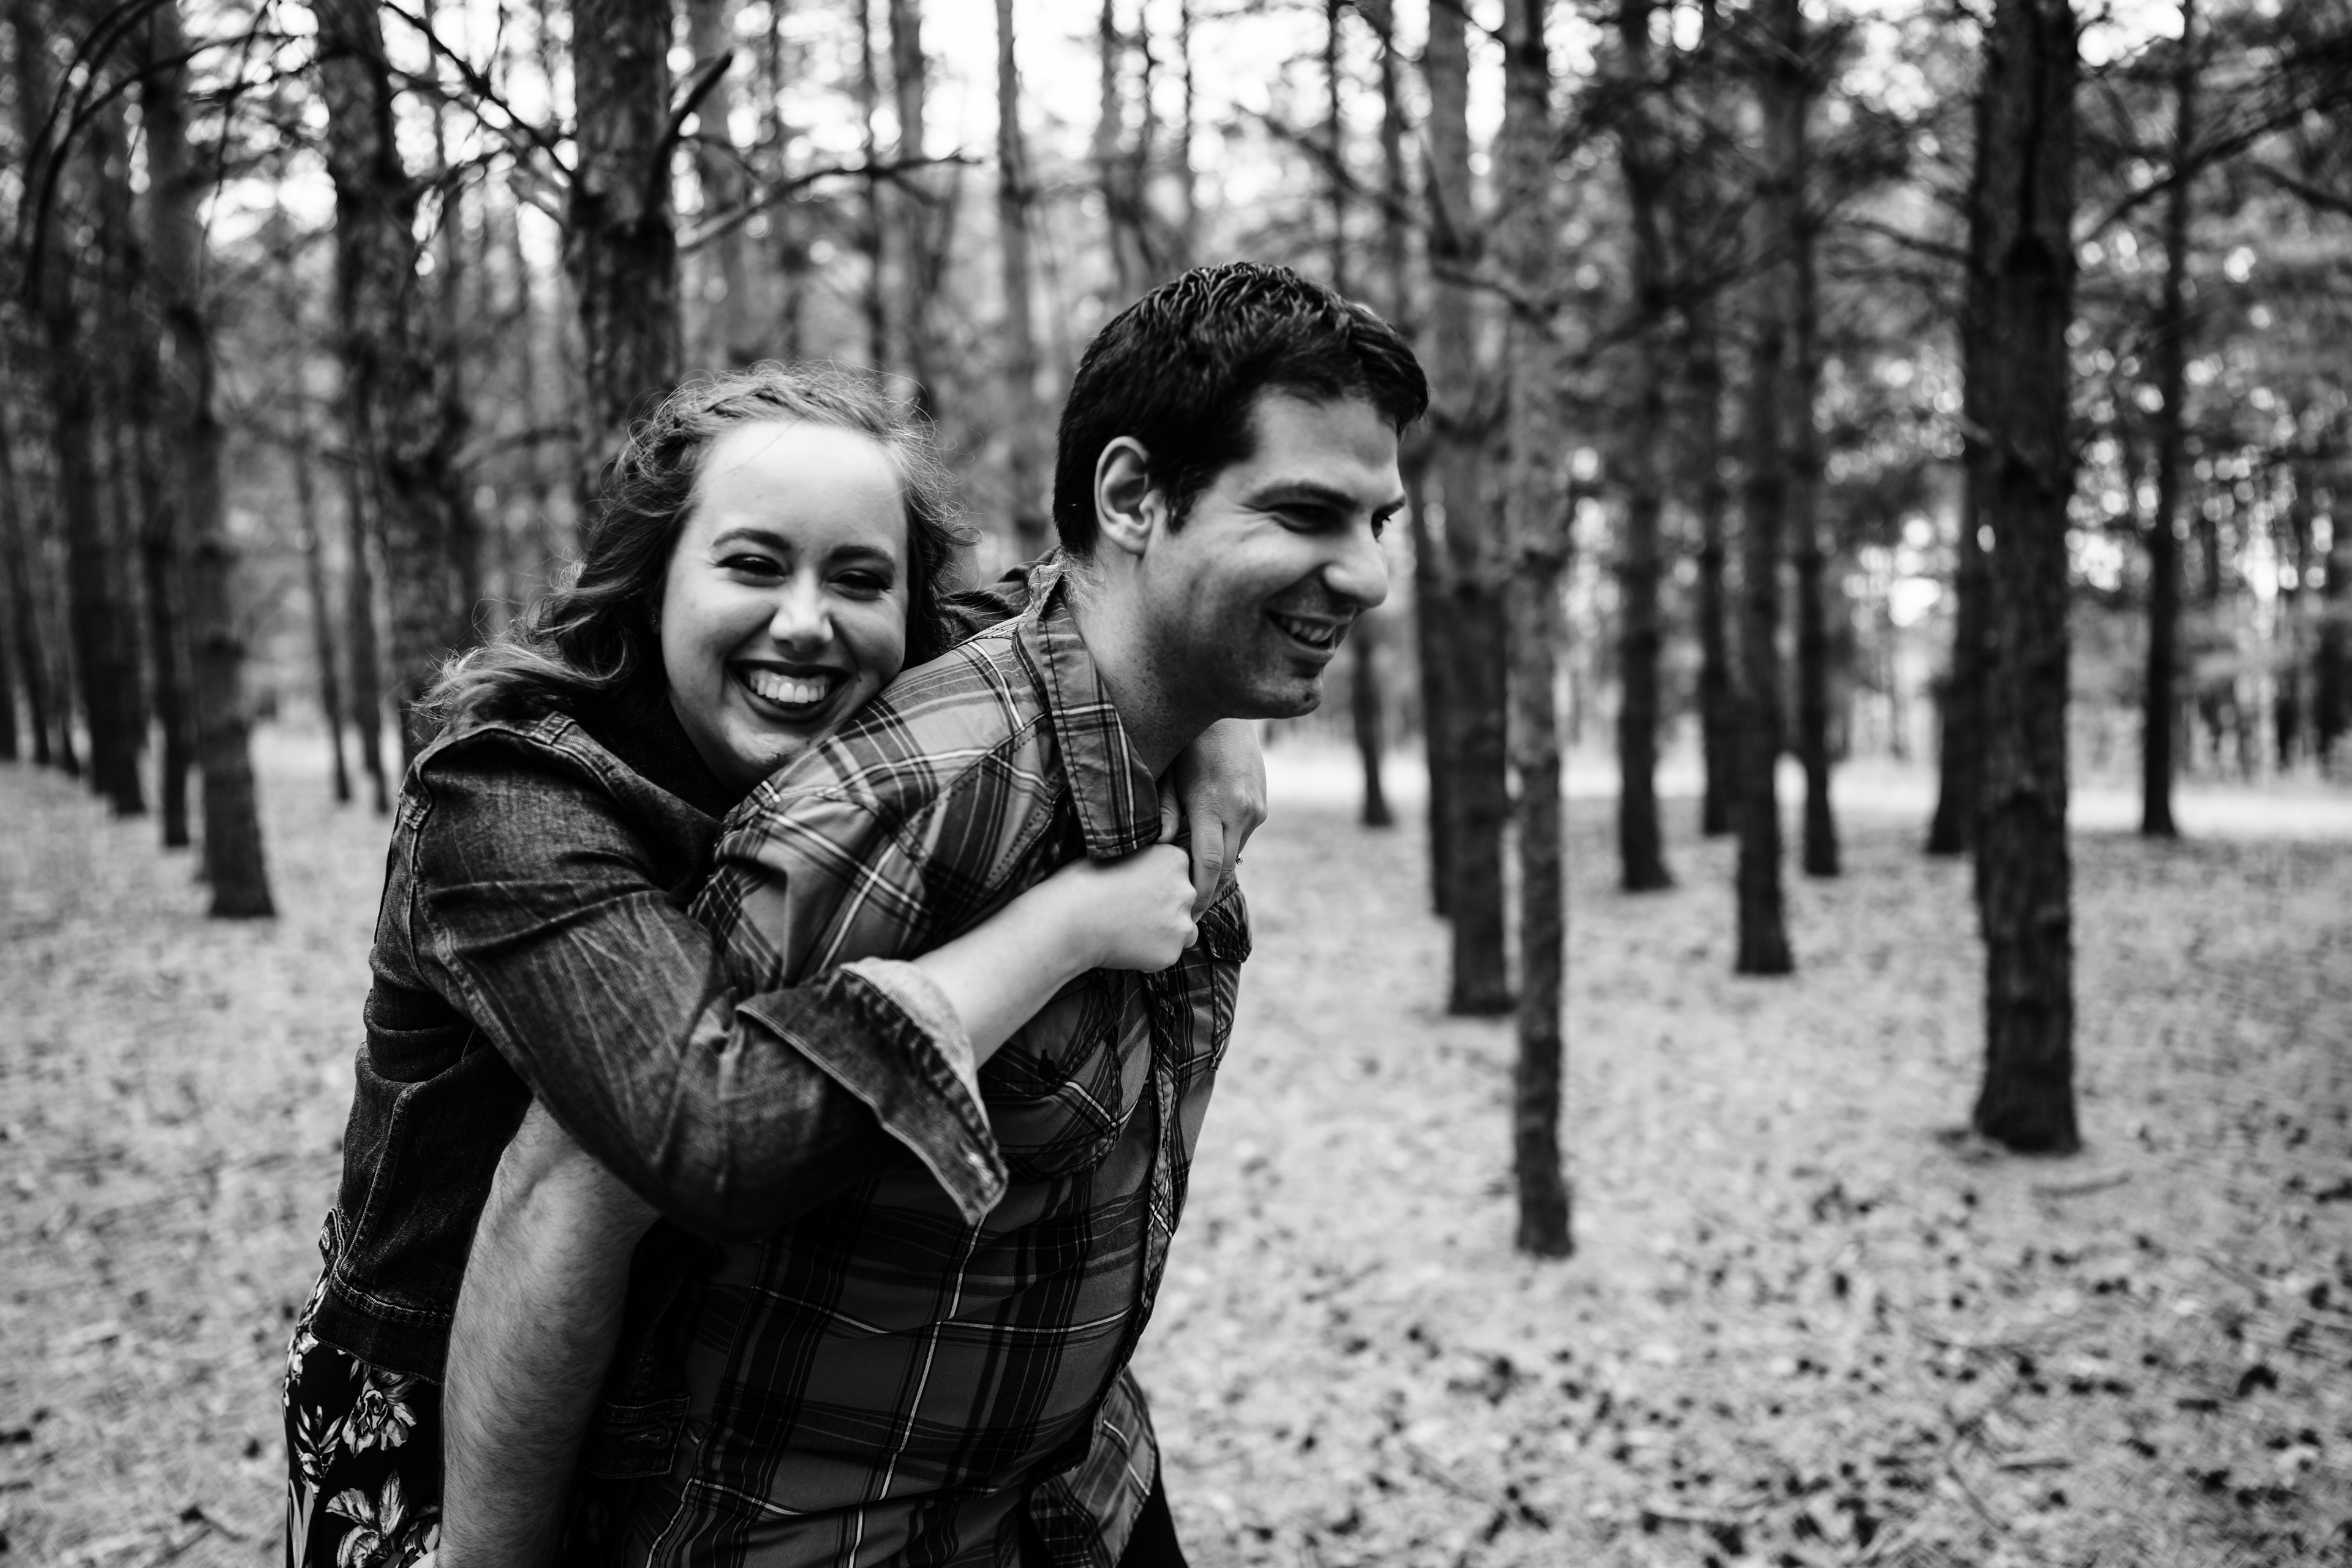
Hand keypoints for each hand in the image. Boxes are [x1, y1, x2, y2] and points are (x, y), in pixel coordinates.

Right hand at [1041, 844, 1198, 972]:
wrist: (1068, 919)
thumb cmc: (1083, 881)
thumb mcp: (1119, 853)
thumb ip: (1144, 859)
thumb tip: (1148, 869)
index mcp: (1174, 858)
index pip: (1181, 869)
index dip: (1161, 880)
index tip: (1141, 887)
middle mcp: (1186, 890)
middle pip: (1185, 899)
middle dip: (1166, 905)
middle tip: (1134, 911)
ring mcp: (1180, 924)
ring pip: (1183, 929)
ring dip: (1165, 930)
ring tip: (1131, 930)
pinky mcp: (1170, 953)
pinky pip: (1167, 953)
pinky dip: (1152, 952)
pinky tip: (1126, 947)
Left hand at [1171, 718, 1266, 916]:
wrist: (1229, 716)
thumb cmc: (1188, 744)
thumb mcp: (1169, 775)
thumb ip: (1166, 812)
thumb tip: (1160, 847)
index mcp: (1214, 804)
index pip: (1209, 864)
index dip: (1198, 894)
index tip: (1186, 914)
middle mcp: (1241, 811)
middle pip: (1225, 868)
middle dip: (1206, 892)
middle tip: (1186, 910)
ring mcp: (1256, 809)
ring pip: (1235, 854)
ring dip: (1215, 869)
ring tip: (1191, 881)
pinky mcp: (1263, 805)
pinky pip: (1243, 837)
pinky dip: (1226, 846)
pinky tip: (1207, 847)